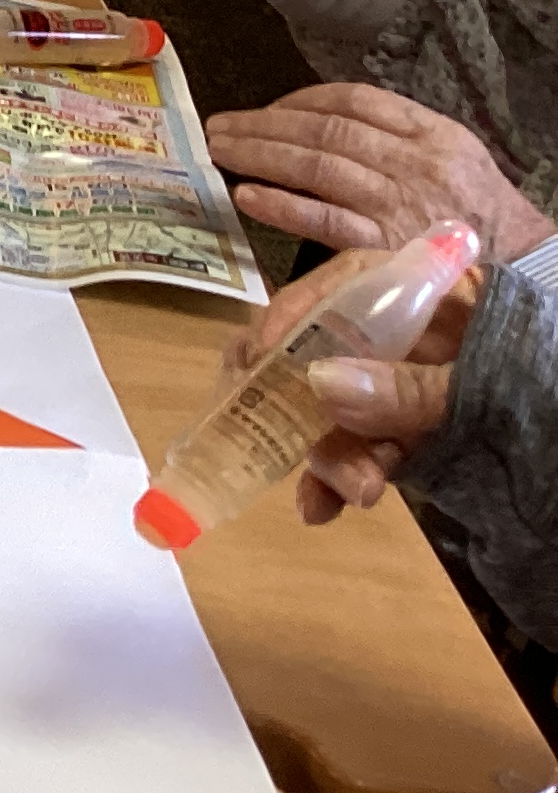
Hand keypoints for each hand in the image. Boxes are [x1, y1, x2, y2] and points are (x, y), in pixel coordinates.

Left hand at [206, 83, 555, 259]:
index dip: (301, 99)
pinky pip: (325, 221)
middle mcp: (414, 163)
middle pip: (326, 130)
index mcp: (433, 134)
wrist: (527, 271)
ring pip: (318, 167)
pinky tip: (247, 195)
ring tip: (222, 150)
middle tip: (220, 125)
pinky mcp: (385, 249)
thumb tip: (325, 125)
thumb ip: (398, 138)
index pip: (356, 100)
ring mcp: (399, 205)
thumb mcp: (455, 158)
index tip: (267, 106)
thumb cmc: (480, 215)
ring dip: (261, 154)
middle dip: (265, 124)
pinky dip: (283, 206)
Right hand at [223, 247, 476, 521]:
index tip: (263, 351)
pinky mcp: (412, 436)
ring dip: (328, 454)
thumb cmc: (548, 386)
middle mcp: (415, 336)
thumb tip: (322, 384)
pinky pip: (361, 450)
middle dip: (303, 400)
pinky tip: (322, 510)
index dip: (301, 311)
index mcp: (442, 295)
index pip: (355, 282)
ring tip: (343, 494)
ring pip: (341, 410)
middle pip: (331, 350)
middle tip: (263, 430)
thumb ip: (413, 387)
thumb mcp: (493, 384)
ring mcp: (411, 388)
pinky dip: (338, 480)